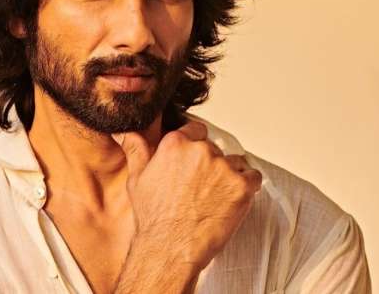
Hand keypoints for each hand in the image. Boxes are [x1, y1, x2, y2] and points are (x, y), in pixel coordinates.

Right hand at [115, 121, 261, 275]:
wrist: (169, 249)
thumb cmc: (153, 218)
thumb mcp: (137, 179)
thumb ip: (136, 149)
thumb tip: (126, 132)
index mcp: (175, 143)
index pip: (196, 130)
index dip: (195, 147)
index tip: (194, 162)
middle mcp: (200, 150)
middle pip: (215, 148)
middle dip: (210, 165)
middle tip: (200, 189)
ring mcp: (223, 167)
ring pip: (234, 163)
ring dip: (228, 176)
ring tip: (214, 198)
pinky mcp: (241, 186)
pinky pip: (253, 178)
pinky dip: (247, 188)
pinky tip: (230, 201)